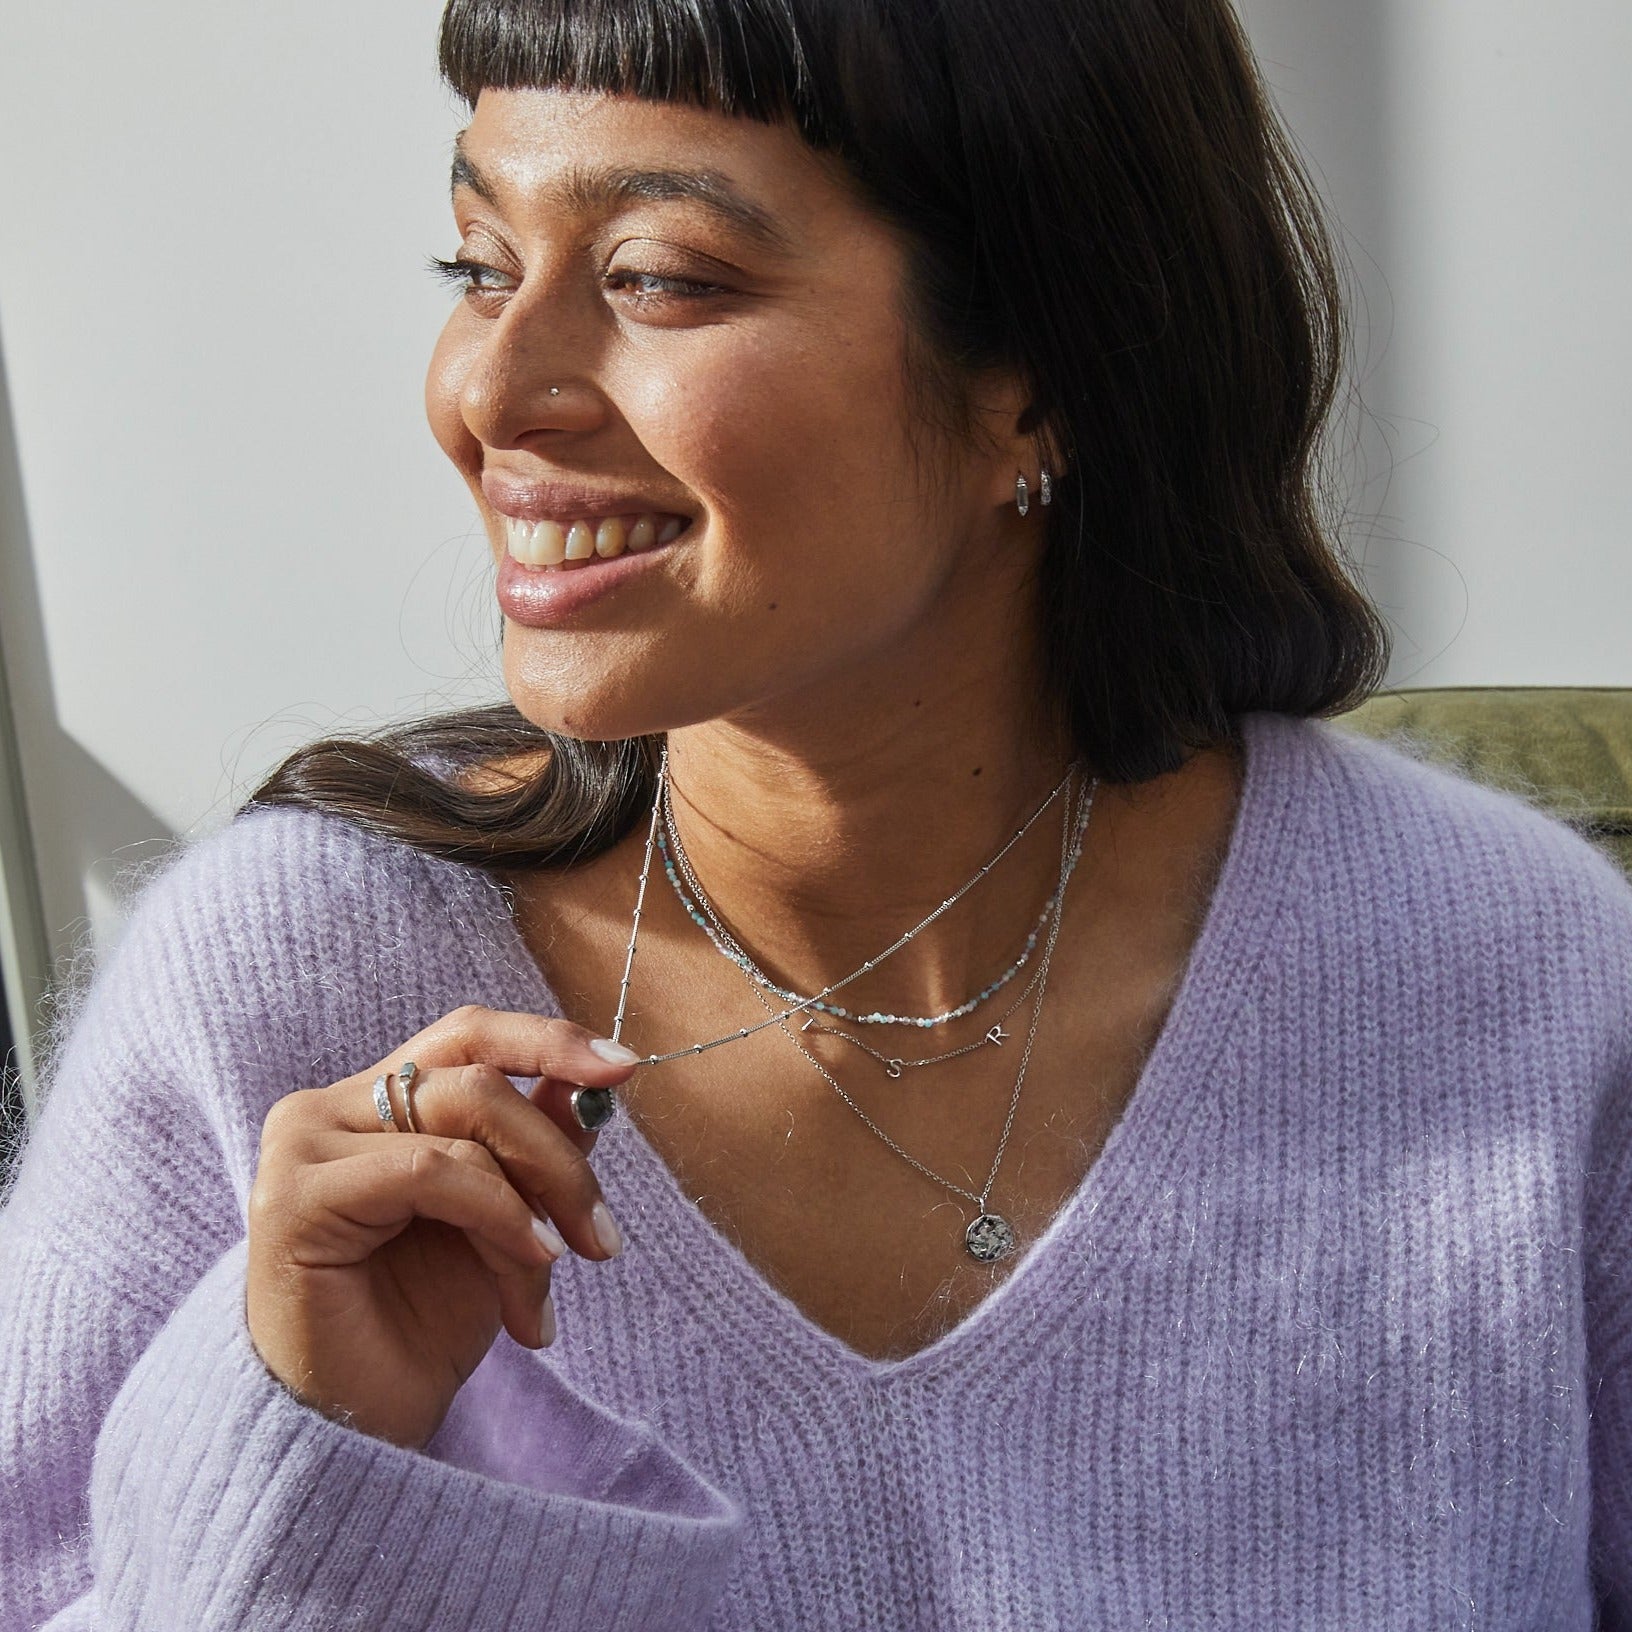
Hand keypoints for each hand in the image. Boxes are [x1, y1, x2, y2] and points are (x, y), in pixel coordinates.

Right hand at [245, 1005, 638, 1449]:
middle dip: (559, 1153)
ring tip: (561, 1273)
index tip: (623, 1071)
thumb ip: (535, 1145)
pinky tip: (530, 1276)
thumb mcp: (506, 1222)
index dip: (548, 1041)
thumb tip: (594, 1086)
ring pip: (465, 1120)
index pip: (469, 1034)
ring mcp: (304, 1145)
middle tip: (604, 1234)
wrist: (357, 1432)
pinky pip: (431, 1171)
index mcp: (374, 1100)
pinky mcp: (296, 1196)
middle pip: (478, 1074)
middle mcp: (329, 1108)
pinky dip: (500, 1216)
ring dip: (537, 1200)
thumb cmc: (423, 1325)